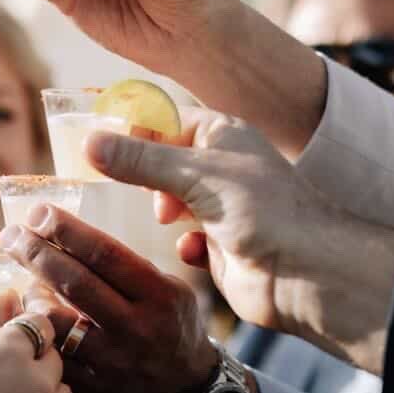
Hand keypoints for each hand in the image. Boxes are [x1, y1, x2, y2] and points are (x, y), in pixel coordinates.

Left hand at [0, 206, 216, 392]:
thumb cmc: (170, 326)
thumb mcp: (168, 288)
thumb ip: (125, 266)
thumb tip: (65, 233)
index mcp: (158, 295)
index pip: (104, 253)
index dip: (66, 229)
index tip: (38, 212)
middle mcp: (136, 329)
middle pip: (74, 283)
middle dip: (35, 253)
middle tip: (11, 235)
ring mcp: (114, 365)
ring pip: (55, 324)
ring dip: (32, 299)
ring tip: (27, 287)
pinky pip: (52, 360)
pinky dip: (37, 337)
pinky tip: (32, 324)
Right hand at [87, 111, 393, 372]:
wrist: (304, 272)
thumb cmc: (262, 210)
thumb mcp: (193, 174)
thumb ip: (139, 160)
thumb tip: (89, 143)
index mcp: (222, 134)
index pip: (167, 120)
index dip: (135, 131)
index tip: (100, 146)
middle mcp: (222, 167)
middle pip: (164, 162)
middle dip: (146, 177)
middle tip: (133, 187)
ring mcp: (222, 207)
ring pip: (173, 202)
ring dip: (164, 210)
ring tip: (166, 218)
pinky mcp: (221, 245)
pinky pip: (187, 240)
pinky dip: (185, 244)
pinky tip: (192, 249)